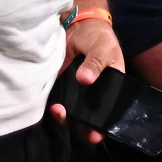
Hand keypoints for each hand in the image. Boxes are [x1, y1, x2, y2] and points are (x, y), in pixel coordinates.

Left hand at [50, 18, 126, 144]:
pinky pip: (57, 104)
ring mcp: (74, 94)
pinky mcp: (59, 89)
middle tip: (77, 126)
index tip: (97, 134)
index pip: (109, 113)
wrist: (76, 27)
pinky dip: (53, 110)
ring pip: (71, 115)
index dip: (103, 126)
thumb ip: (96, 61)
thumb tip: (85, 79)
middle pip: (88, 120)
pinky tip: (51, 106)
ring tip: (58, 110)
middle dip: (82, 128)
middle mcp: (92, 96)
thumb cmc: (97, 37)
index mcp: (110, 89)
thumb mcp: (103, 47)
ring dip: (65, 119)